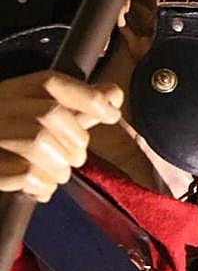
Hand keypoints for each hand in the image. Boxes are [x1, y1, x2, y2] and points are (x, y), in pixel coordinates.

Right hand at [0, 71, 122, 200]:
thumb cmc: (12, 139)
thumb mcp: (41, 117)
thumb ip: (78, 107)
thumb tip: (113, 93)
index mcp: (13, 91)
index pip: (51, 82)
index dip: (87, 96)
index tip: (113, 114)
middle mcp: (0, 106)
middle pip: (52, 114)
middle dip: (75, 142)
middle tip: (74, 158)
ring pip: (40, 143)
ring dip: (60, 167)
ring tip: (55, 174)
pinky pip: (27, 173)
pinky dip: (43, 186)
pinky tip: (40, 188)